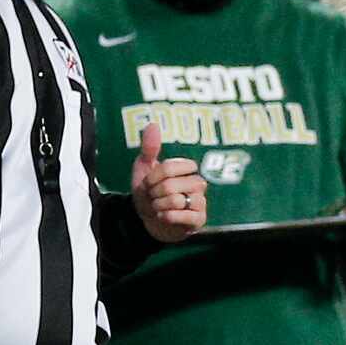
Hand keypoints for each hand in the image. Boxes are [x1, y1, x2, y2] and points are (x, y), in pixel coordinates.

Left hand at [131, 121, 203, 240]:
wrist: (149, 220)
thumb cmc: (149, 193)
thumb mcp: (145, 169)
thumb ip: (150, 148)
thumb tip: (153, 124)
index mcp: (187, 169)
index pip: (170, 167)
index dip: (153, 177)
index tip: (149, 183)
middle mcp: (198, 184)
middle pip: (170, 185)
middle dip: (154, 194)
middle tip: (153, 198)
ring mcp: (200, 202)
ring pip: (176, 201)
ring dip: (159, 206)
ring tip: (159, 208)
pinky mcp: (199, 219)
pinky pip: (183, 216)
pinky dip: (167, 216)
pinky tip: (164, 216)